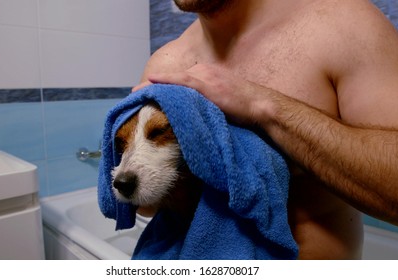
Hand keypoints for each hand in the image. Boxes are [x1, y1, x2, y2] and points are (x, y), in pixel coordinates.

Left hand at [145, 63, 273, 127]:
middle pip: (174, 79)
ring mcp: (206, 76)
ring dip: (154, 86)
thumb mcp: (222, 103)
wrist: (261, 108)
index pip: (180, 79)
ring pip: (174, 80)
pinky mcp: (207, 85)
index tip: (149, 93)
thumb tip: (191, 117)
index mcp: (208, 75)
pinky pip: (181, 81)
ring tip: (136, 92)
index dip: (164, 86)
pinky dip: (165, 80)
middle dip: (155, 86)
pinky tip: (151, 82)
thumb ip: (206, 104)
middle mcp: (205, 71)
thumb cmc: (245, 110)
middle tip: (137, 93)